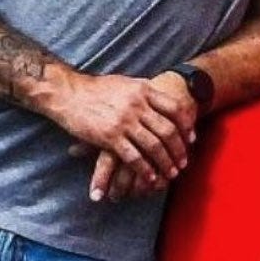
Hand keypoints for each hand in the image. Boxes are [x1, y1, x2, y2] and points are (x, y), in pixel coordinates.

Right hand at [52, 71, 195, 194]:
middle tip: (183, 163)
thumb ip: (143, 90)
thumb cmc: (95, 88)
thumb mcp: (125, 82)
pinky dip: (144, 169)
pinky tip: (149, 177)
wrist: (67, 92)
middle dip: (179, 149)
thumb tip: (158, 93)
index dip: (186, 125)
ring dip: (165, 162)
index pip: (174, 108)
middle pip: (168, 130)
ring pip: (154, 146)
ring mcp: (125, 120)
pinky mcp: (110, 136)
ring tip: (170, 174)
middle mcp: (138, 105)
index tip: (192, 138)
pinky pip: (133, 156)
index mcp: (144, 90)